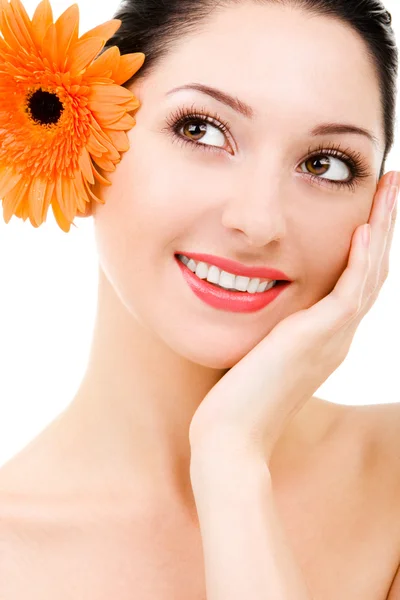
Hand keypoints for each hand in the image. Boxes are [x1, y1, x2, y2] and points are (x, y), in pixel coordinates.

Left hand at [189, 172, 398, 461]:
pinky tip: (363, 229)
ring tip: (390, 189)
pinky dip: (359, 260)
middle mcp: (337, 336)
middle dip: (382, 224)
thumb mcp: (258, 352)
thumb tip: (250, 300)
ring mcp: (332, 338)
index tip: (367, 209)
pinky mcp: (317, 340)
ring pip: (369, 275)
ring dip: (381, 229)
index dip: (366, 244)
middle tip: (391, 185)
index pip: (355, 281)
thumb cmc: (236, 398)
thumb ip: (268, 329)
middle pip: (371, 271)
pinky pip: (349, 293)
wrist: (232, 437)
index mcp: (325, 337)